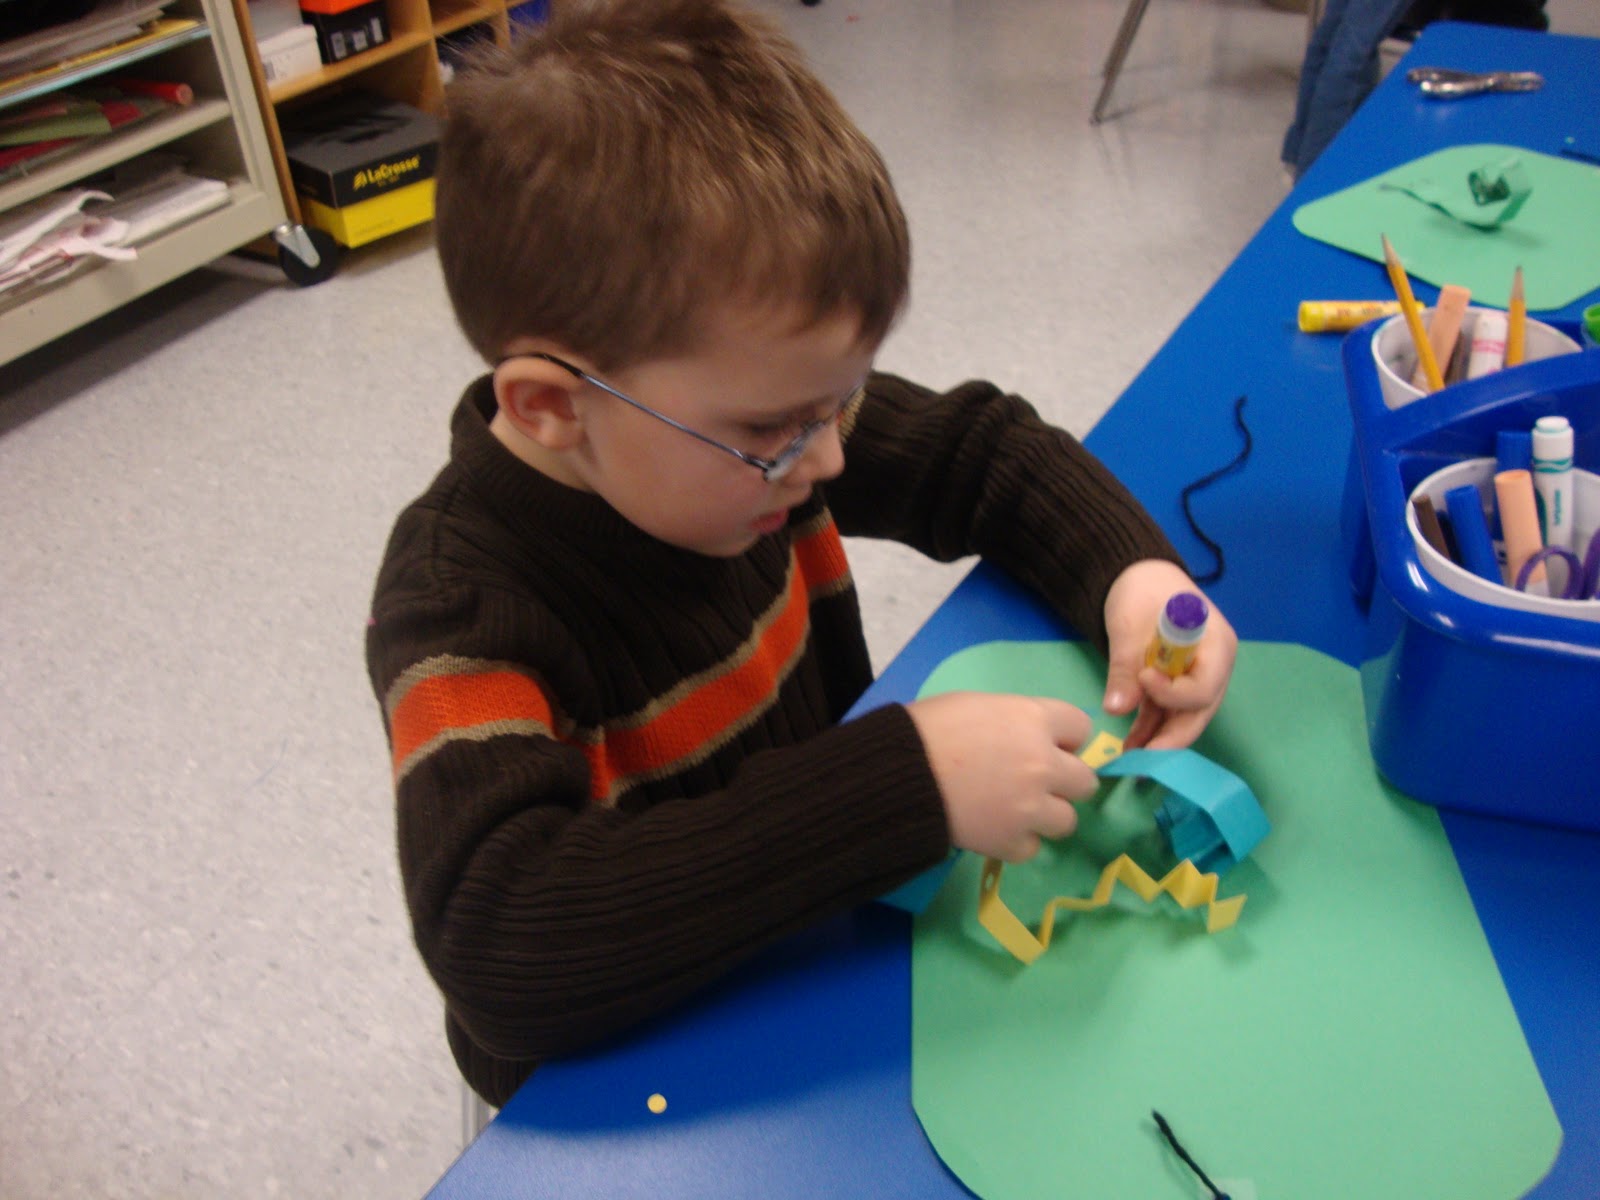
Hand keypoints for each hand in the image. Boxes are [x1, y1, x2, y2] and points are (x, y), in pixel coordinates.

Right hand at [905, 692, 1099, 862]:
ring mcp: (1031, 807)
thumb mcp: (977, 705)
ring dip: (1045, 816)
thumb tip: (1027, 736)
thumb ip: (1014, 720)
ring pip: (1067, 820)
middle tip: (1035, 783)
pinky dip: (1015, 841)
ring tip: (1016, 811)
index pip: (1081, 728)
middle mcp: (1043, 763)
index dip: (1064, 737)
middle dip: (1064, 781)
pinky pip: (1032, 848)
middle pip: (1085, 781)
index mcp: (1034, 719)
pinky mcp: (1011, 841)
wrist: (898, 774)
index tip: (1046, 744)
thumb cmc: (928, 728)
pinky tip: (994, 829)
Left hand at [1101, 559, 1236, 749]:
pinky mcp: (1175, 685)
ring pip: (1183, 717)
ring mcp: (1195, 678)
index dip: (1175, 693)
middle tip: (1143, 760)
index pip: (1204, 686)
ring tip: (1130, 758)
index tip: (1144, 679)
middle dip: (1171, 737)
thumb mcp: (1130, 627)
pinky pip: (1166, 712)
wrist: (1138, 577)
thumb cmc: (1142, 591)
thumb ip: (1125, 668)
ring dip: (1157, 738)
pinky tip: (1130, 745)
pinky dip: (1149, 727)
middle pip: (1199, 711)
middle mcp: (1213, 667)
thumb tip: (1116, 709)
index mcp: (1216, 645)